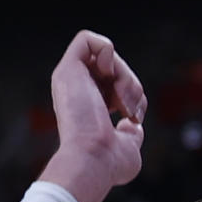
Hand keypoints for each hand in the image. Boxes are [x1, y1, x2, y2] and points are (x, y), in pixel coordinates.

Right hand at [37, 31, 146, 201]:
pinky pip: (87, 39)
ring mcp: (71, 78)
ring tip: (123, 103)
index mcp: (89, 107)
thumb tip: (134, 125)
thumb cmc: (109, 163)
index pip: (115, 85)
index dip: (133, 95)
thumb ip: (130, 131)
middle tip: (130, 111)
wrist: (94, 160)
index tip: (134, 119)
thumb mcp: (128, 145)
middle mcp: (78, 90)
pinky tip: (109, 76)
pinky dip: (107, 52)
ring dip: (126, 76)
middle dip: (133, 86)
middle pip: (115, 69)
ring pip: (106, 56)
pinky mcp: (68, 68)